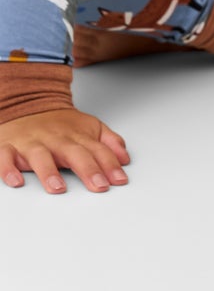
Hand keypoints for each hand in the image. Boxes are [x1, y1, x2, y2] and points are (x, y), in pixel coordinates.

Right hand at [0, 108, 130, 193]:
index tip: (119, 180)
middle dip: (88, 169)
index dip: (110, 165)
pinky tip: (16, 181)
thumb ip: (109, 142)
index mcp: (76, 136)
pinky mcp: (8, 147)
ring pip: (40, 156)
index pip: (97, 150)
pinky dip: (8, 169)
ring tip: (58, 188)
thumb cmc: (59, 123)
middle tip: (99, 186)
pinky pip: (5, 158)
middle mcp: (55, 139)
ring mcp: (31, 143)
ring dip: (49, 172)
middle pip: (74, 153)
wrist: (26, 102)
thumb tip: (125, 158)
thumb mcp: (89, 127)